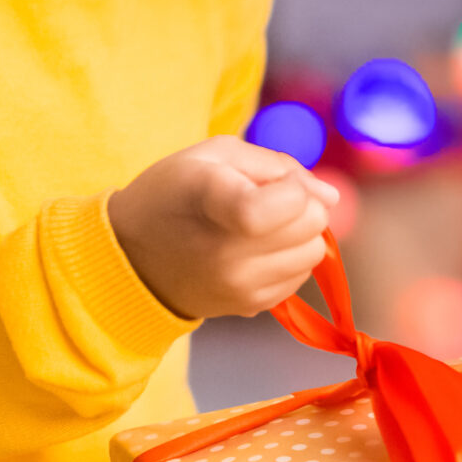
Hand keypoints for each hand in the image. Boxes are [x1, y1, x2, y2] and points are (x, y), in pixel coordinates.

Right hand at [108, 136, 339, 319]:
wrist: (129, 257)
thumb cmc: (172, 192)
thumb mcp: (213, 155)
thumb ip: (278, 166)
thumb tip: (331, 196)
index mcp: (217, 203)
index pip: (291, 203)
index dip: (293, 186)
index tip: (269, 181)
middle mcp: (231, 253)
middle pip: (312, 224)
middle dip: (302, 205)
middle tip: (266, 200)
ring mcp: (241, 286)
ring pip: (314, 253)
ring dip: (298, 234)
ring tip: (259, 226)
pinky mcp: (249, 306)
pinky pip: (300, 277)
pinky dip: (287, 259)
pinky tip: (253, 250)